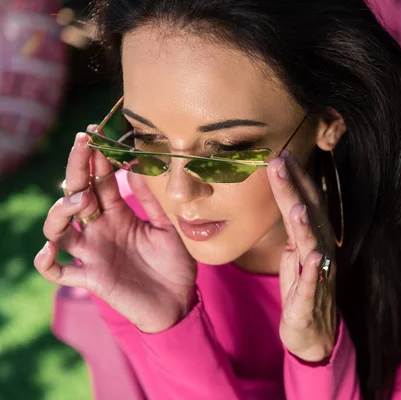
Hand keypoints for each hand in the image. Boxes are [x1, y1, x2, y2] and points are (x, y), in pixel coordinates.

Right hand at [34, 126, 196, 332]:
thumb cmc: (175, 263)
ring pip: (59, 229)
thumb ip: (152, 201)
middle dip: (77, 168)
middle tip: (82, 144)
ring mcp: (93, 253)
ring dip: (61, 211)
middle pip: (77, 195)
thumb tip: (140, 165)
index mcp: (119, 215)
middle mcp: (101, 230)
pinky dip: (47, 262)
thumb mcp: (169, 226)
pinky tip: (51, 249)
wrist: (180, 301)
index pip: (101, 181)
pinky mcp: (92, 278)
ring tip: (81, 198)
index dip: (97, 158)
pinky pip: (59, 272)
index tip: (96, 133)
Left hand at [267, 150, 337, 362]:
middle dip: (294, 189)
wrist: (312, 331)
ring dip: (306, 226)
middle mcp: (319, 250)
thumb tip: (286, 194)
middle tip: (279, 162)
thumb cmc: (302, 285)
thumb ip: (294, 224)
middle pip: (308, 215)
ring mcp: (317, 275)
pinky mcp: (309, 300)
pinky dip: (312, 271)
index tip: (282, 152)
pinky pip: (312, 284)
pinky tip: (312, 257)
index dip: (296, 178)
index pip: (306, 202)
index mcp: (312, 238)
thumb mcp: (295, 250)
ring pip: (312, 246)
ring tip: (296, 207)